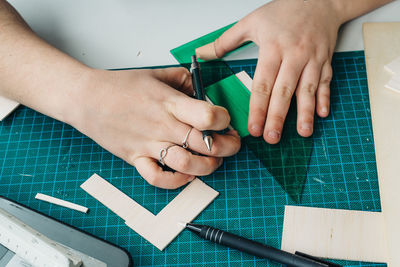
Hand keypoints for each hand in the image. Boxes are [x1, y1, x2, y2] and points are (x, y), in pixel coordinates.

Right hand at [72, 67, 240, 188]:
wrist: (86, 98)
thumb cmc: (120, 86)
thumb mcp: (156, 74)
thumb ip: (183, 79)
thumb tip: (203, 90)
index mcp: (169, 102)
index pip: (209, 116)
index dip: (225, 120)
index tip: (225, 120)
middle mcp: (162, 125)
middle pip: (206, 144)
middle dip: (227, 147)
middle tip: (231, 143)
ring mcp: (148, 144)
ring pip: (187, 165)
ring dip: (208, 166)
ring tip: (213, 160)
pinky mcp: (136, 158)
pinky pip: (158, 178)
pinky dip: (176, 181)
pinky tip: (186, 174)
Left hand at [198, 0, 342, 143]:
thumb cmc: (284, 11)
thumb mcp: (251, 21)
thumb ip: (225, 40)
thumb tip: (202, 53)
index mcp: (273, 48)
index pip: (263, 84)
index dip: (257, 108)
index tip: (253, 128)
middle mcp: (294, 55)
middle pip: (284, 91)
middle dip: (277, 117)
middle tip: (271, 137)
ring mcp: (312, 59)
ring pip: (307, 89)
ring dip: (305, 113)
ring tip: (302, 133)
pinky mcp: (325, 60)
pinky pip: (325, 81)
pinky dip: (324, 98)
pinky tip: (321, 114)